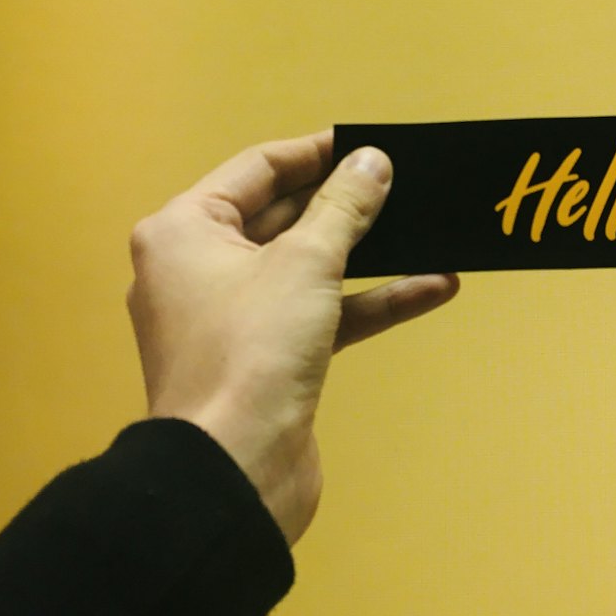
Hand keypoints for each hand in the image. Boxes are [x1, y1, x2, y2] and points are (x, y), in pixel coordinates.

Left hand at [125, 130, 459, 546]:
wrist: (235, 472)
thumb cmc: (251, 352)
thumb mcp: (306, 263)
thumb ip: (344, 208)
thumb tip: (372, 162)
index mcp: (184, 232)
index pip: (256, 170)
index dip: (315, 153)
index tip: (368, 144)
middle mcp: (198, 270)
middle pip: (281, 218)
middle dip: (345, 204)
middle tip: (403, 183)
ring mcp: (233, 320)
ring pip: (307, 270)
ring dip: (368, 255)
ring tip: (427, 230)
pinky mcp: (267, 362)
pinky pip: (322, 316)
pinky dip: (369, 302)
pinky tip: (432, 288)